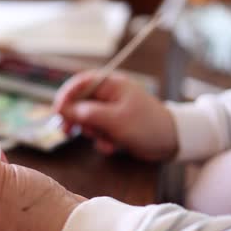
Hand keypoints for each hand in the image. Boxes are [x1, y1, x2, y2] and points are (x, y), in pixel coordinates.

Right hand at [54, 71, 177, 161]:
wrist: (174, 141)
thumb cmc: (146, 125)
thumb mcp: (114, 120)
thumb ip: (87, 113)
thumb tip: (63, 109)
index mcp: (111, 84)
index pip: (80, 83)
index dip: (65, 96)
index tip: (57, 112)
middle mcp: (110, 94)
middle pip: (81, 102)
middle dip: (76, 118)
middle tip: (66, 132)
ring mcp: (113, 109)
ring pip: (89, 119)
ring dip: (92, 132)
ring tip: (102, 141)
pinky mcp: (116, 124)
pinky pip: (100, 130)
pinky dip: (102, 139)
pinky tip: (111, 147)